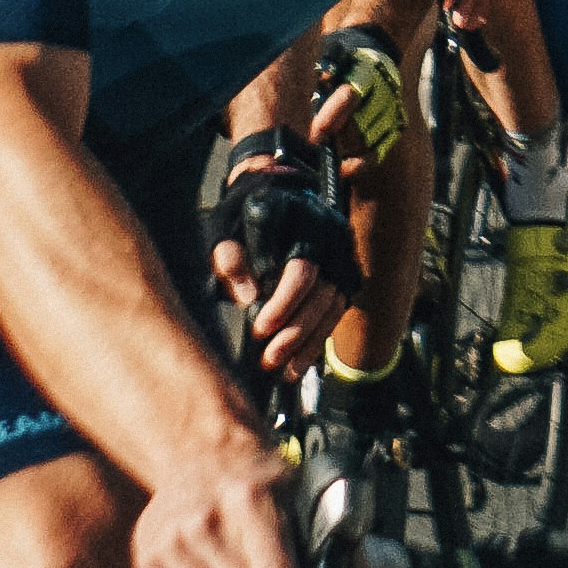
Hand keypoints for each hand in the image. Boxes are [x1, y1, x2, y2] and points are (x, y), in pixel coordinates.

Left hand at [210, 230, 347, 379]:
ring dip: (307, 340)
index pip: (299, 266)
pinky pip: (336, 310)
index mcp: (293, 215)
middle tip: (268, 359)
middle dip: (293, 329)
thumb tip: (247, 299)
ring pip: (330, 302)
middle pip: (317, 288)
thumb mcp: (223, 231)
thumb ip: (230, 258)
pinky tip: (298, 364)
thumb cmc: (239, 220)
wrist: (274, 197)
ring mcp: (339, 250)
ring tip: (282, 370)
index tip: (259, 330)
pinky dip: (317, 340)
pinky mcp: (345, 271)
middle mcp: (323, 230)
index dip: (283, 302)